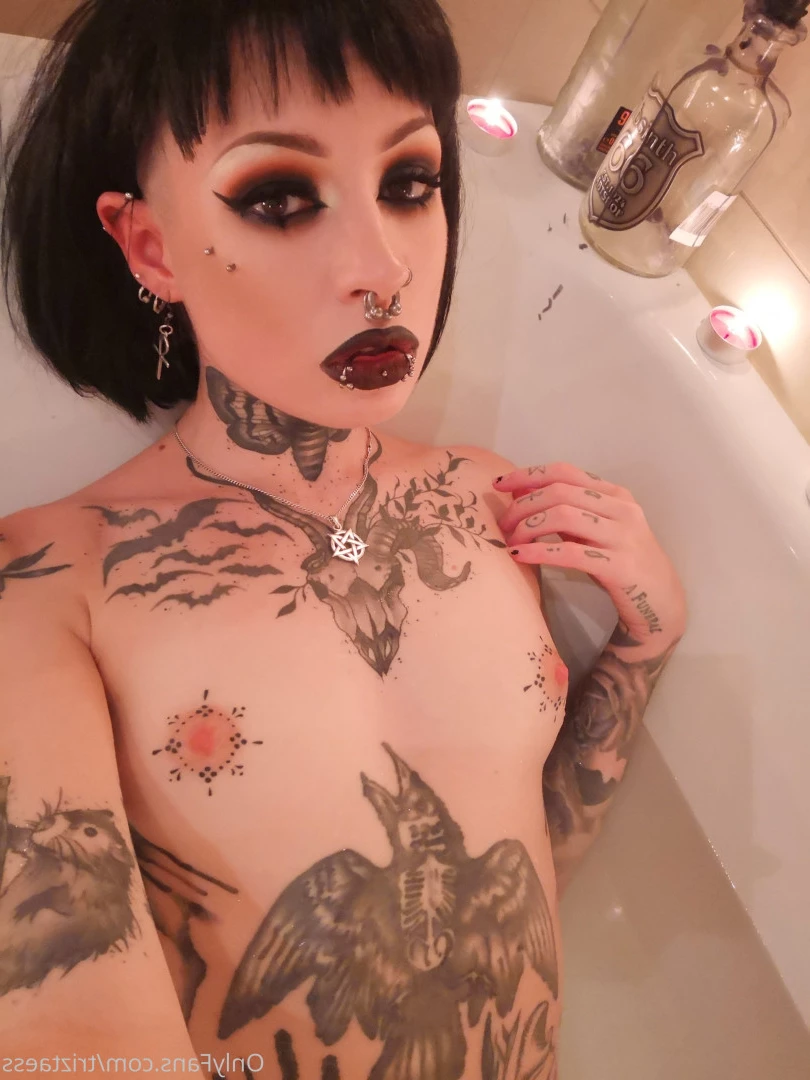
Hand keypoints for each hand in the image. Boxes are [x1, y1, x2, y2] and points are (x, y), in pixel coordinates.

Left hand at [494, 461, 687, 646]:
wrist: (662, 602)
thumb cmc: (621, 564)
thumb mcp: (596, 531)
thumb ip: (566, 512)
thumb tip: (521, 495)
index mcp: (614, 494)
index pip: (564, 472)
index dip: (528, 475)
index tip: (499, 485)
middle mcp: (621, 509)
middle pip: (559, 492)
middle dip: (522, 506)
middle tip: (502, 525)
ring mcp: (623, 536)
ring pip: (563, 515)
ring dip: (528, 527)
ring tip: (509, 542)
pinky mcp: (620, 565)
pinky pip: (571, 552)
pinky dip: (540, 552)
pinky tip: (519, 557)